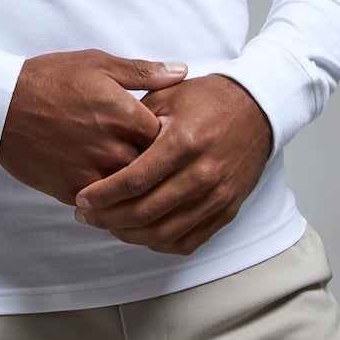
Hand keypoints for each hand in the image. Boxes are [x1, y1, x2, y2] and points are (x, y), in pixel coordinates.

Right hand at [0, 49, 187, 204]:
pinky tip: (116, 196)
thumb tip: (182, 71)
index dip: (174, 139)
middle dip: (160, 168)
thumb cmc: (50, 78)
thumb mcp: (98, 63)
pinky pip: (104, 207)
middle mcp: (112, 147)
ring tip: (144, 185)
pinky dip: (112, 203)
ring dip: (138, 189)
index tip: (173, 137)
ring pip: (131, 193)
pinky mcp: (71, 189)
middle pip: (155, 170)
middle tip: (164, 165)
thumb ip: (143, 71)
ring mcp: (92, 172)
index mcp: (125, 115)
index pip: (170, 139)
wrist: (0, 104)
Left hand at [72, 75, 272, 254]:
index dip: (103, 195)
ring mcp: (217, 195)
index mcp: (182, 142)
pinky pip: (189, 240)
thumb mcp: (168, 96)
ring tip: (108, 225)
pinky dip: (160, 243)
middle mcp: (202, 173)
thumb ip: (136, 122)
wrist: (257, 108)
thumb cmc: (208, 98)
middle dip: (108, 218)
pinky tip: (141, 234)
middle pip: (145, 212)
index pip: (134, 180)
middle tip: (86, 216)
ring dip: (130, 235)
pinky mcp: (228, 209)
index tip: (81, 199)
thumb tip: (104, 147)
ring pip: (165, 233)